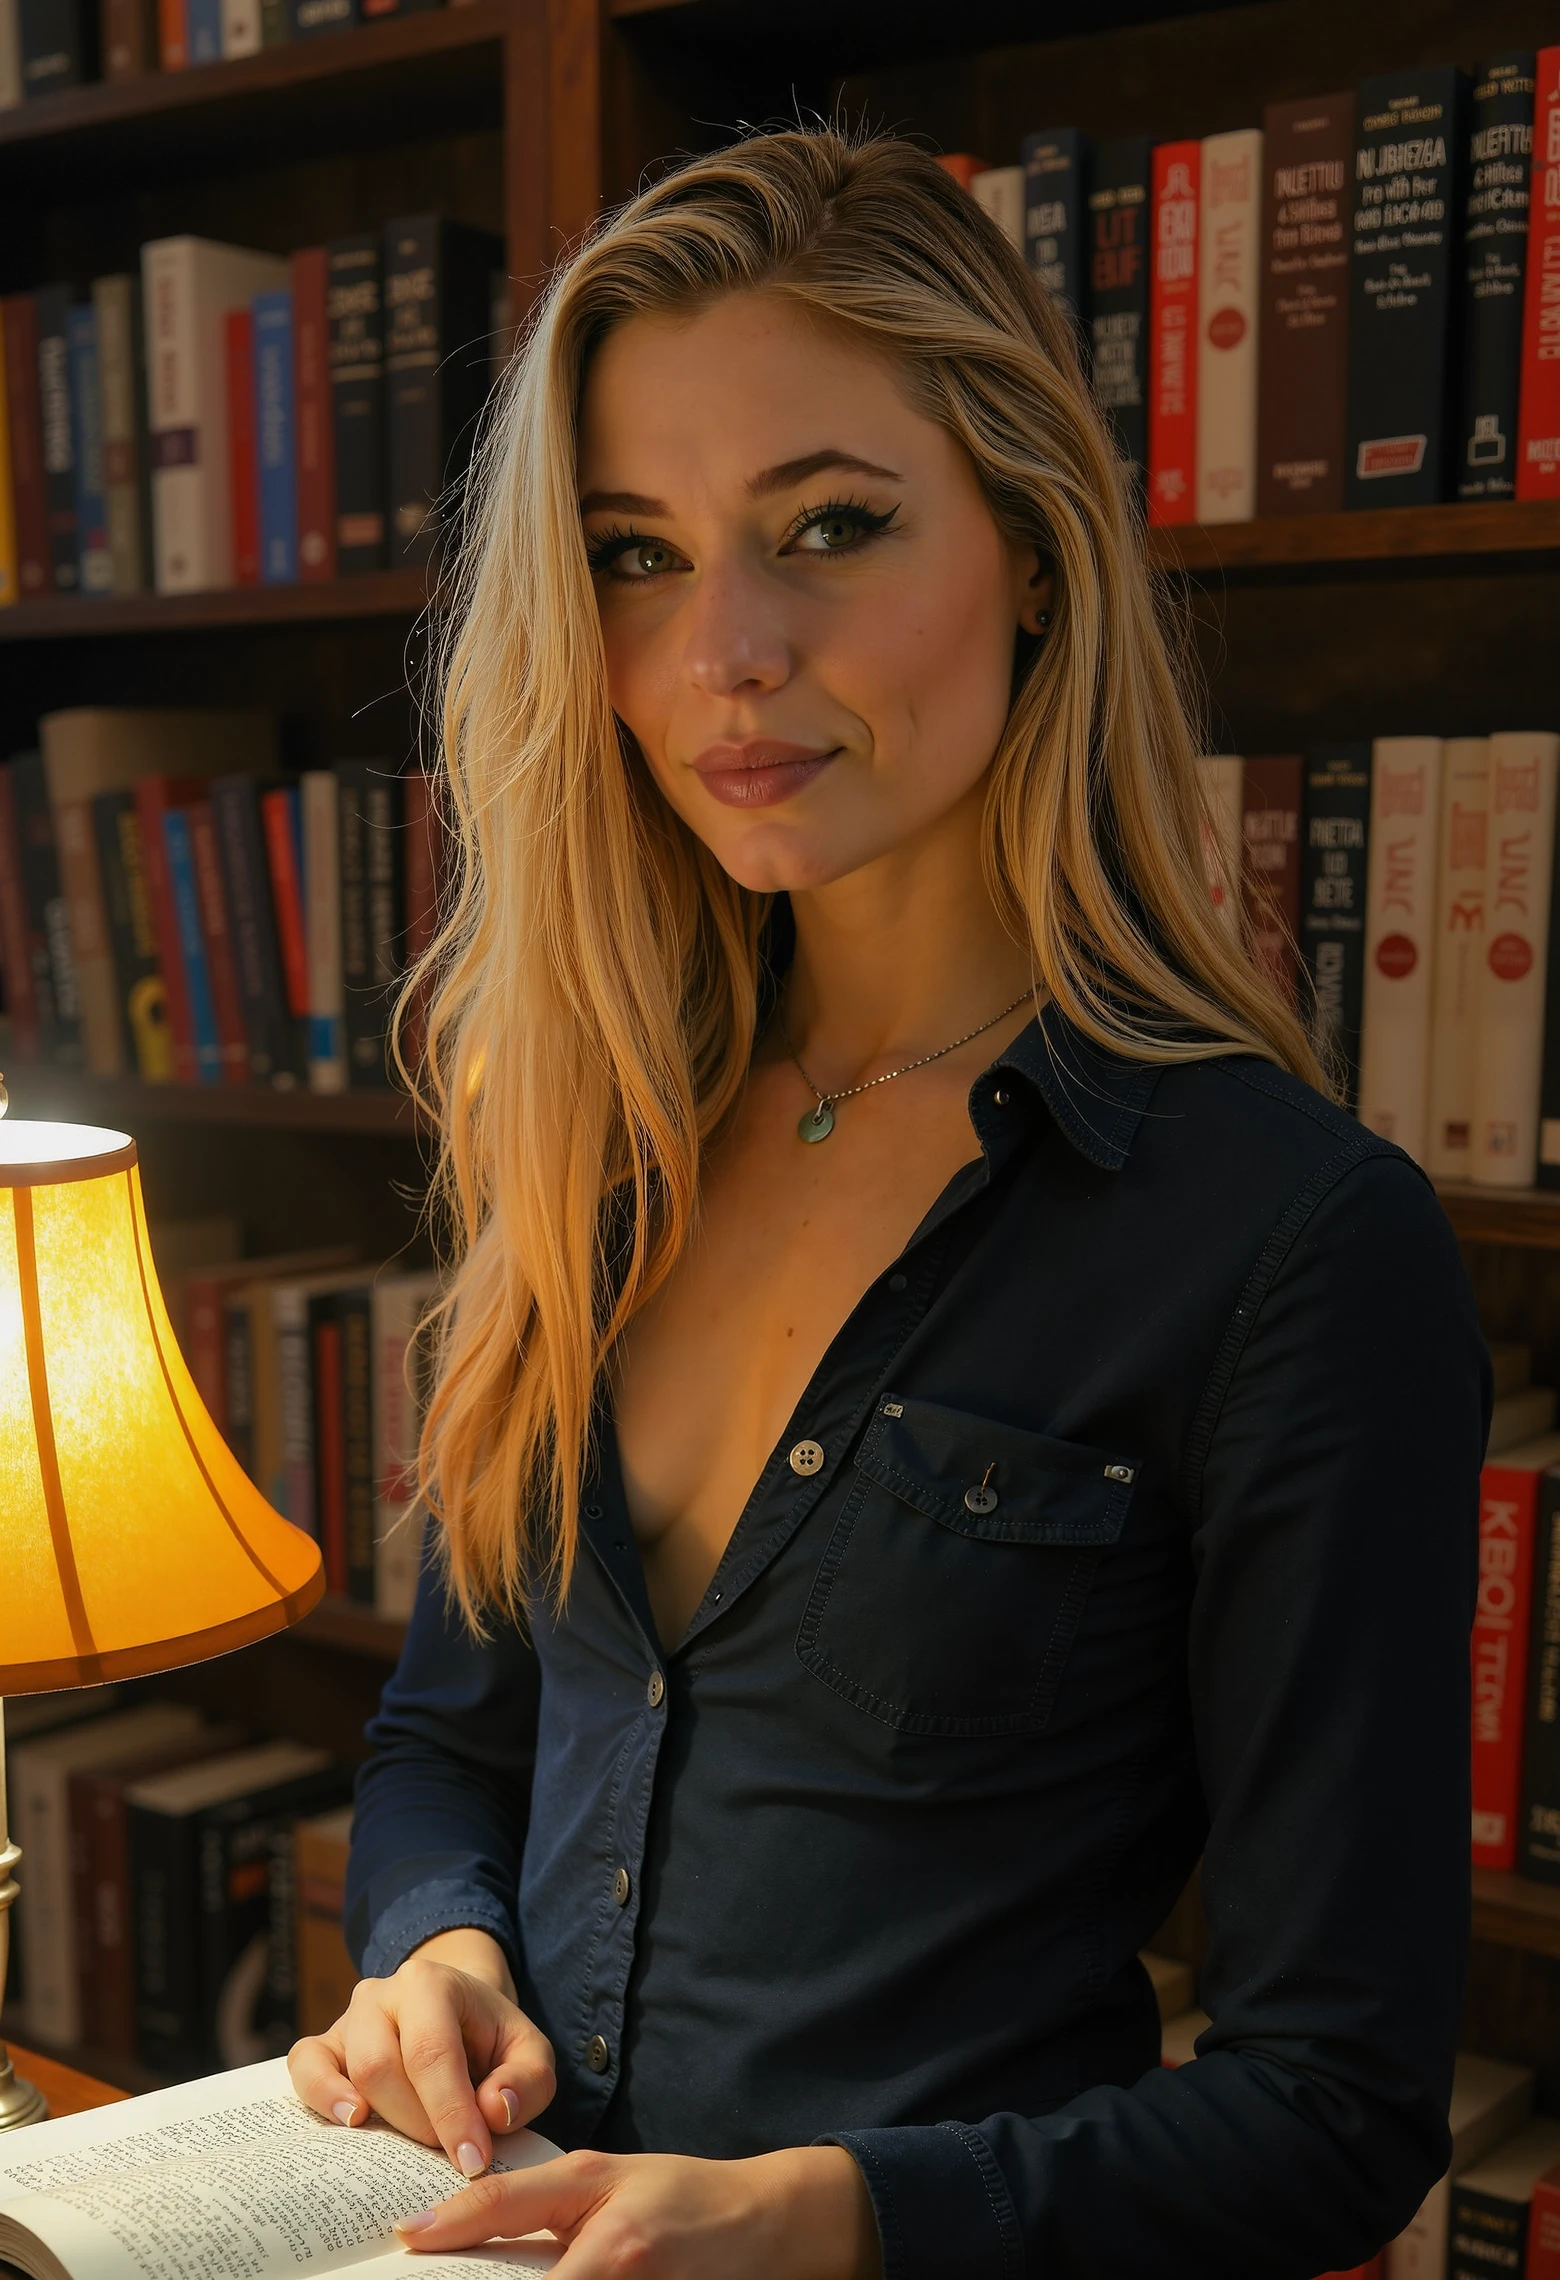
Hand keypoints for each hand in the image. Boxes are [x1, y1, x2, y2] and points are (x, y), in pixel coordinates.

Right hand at [288, 1927, 556, 2178]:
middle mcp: (381, 1994)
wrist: (455, 2016)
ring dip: (382, 2122)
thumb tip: (491, 2111)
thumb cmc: (491, 2040)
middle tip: (446, 2156)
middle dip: (418, 2122)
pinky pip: (303, 2067)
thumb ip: (525, 2082)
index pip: (433, 2052)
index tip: (472, 2164)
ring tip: (407, 2150)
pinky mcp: (324, 2046)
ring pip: (350, 2072)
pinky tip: (350, 2124)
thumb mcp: (528, 2054)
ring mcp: (348, 2019)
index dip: (451, 2112)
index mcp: (432, 1984)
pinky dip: (320, 2098)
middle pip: (383, 2065)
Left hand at [391, 2143, 880, 2279]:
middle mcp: (616, 2267)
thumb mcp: (608, 2175)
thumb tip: (455, 2219)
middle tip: (434, 2278)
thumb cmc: (678, 2193)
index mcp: (602, 2222)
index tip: (405, 2239)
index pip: (506, 2215)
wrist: (761, 2224)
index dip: (451, 2227)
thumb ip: (537, 2199)